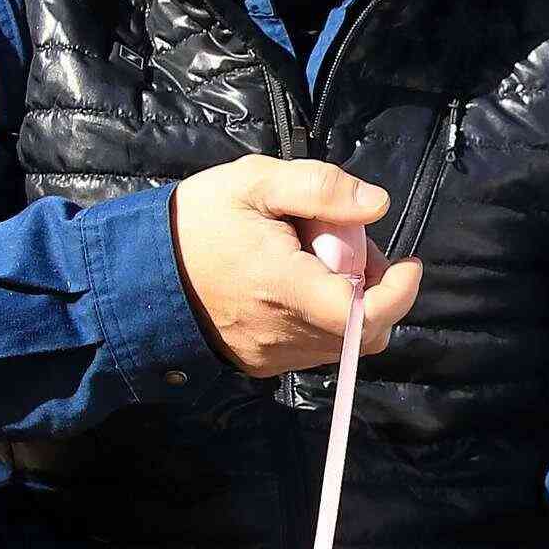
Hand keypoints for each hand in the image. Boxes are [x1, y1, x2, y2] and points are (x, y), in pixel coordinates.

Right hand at [168, 159, 424, 376]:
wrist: (138, 273)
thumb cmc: (195, 222)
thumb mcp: (253, 183)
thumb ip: (318, 187)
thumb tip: (375, 203)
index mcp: (284, 286)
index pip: (363, 314)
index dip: (399, 294)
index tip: (409, 264)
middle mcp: (283, 332)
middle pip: (363, 332)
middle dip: (377, 290)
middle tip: (352, 246)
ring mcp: (272, 355)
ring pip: (342, 344)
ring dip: (352, 306)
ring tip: (320, 261)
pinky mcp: (262, 365)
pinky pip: (314, 350)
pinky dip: (325, 321)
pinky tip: (299, 284)